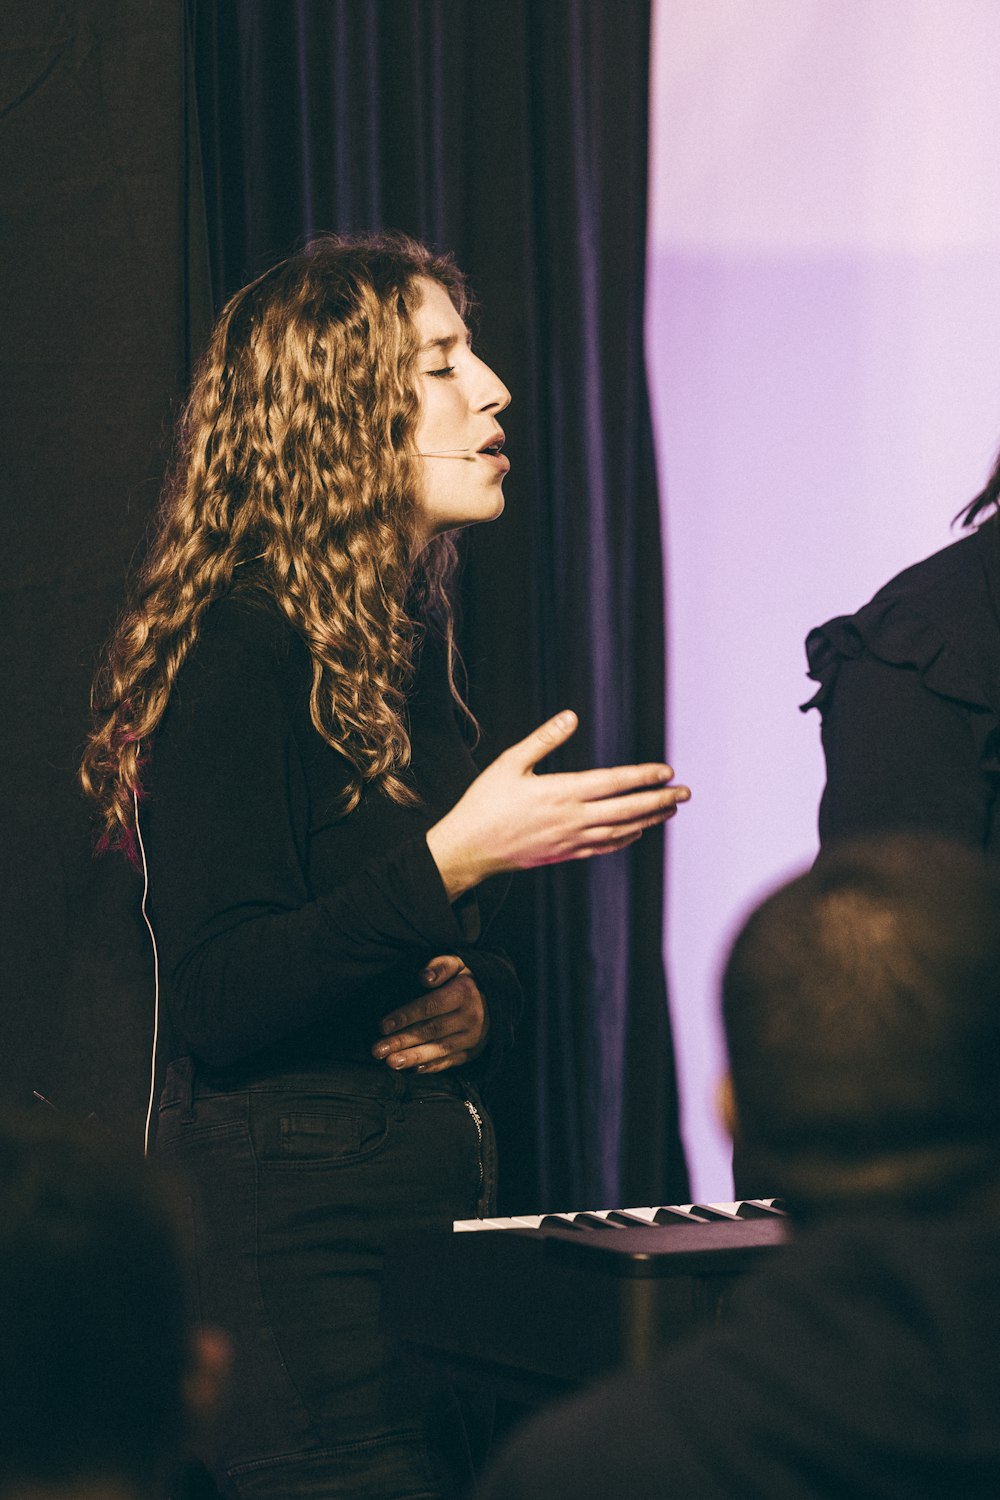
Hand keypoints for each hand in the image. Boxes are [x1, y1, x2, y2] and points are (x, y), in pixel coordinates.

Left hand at [371, 955, 488, 1072]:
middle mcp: (471, 1018)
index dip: (405, 1016)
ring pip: (440, 1049)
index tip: (382, 1026)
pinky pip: (451, 1061)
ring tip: (390, 1063)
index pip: (430, 1007)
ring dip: (413, 1057)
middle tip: (376, 1051)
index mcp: (464, 994)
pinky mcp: (474, 1052)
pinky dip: (432, 1067)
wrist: (499, 999)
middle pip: (431, 1031)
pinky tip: (413, 1070)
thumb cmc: (468, 979)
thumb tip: (423, 977)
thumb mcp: (457, 964)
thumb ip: (440, 966)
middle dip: (402, 1041)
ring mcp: (473, 1037)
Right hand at [426, 711, 689, 898]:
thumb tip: (571, 716)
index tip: (667, 771)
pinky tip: (638, 831)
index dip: (643, 777)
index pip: (614, 783)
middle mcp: (572, 819)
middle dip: (659, 800)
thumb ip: (543, 739)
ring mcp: (571, 840)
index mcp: (561, 792)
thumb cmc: (486, 802)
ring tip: (670, 810)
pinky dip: (626, 839)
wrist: (469, 849)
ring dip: (649, 819)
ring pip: (621, 831)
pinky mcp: (564, 854)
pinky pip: (604, 848)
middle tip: (685, 793)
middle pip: (627, 809)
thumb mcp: (509, 763)